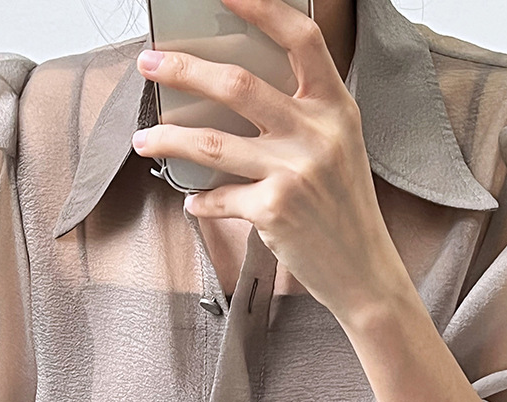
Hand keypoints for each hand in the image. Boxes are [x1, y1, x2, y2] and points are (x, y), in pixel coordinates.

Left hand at [131, 0, 404, 323]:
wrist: (363, 271)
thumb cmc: (345, 209)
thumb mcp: (339, 148)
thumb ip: (302, 115)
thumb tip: (233, 90)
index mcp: (336, 108)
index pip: (300, 39)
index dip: (261, 7)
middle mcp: (318, 134)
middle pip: (238, 84)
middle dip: (184, 69)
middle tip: (149, 64)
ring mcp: (295, 172)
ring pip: (213, 142)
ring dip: (169, 139)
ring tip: (143, 139)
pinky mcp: (275, 211)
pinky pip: (220, 198)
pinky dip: (201, 201)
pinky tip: (193, 201)